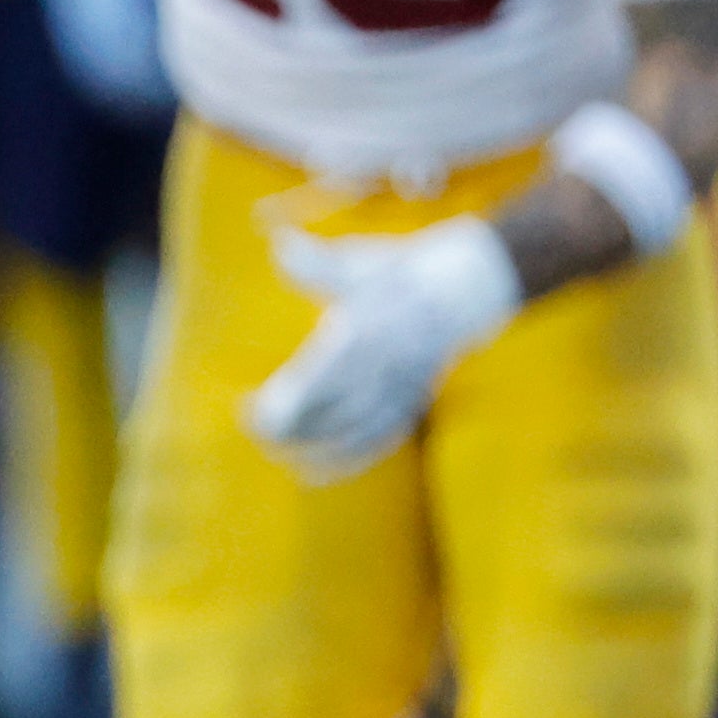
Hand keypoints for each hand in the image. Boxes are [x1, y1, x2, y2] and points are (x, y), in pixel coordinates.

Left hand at [244, 217, 521, 479]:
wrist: (464, 286)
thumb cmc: (395, 270)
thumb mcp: (357, 261)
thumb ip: (315, 262)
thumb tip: (280, 245)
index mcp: (372, 327)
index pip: (329, 371)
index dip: (294, 397)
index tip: (257, 410)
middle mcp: (390, 363)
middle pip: (338, 407)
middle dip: (294, 425)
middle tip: (254, 428)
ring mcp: (404, 387)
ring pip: (356, 428)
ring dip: (315, 446)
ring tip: (277, 453)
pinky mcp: (413, 402)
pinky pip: (379, 439)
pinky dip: (346, 460)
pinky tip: (310, 472)